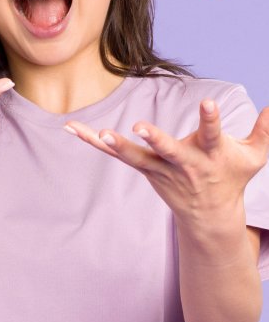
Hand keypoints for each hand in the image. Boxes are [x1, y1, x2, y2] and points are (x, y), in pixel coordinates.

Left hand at [64, 99, 268, 229]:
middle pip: (170, 151)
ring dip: (117, 146)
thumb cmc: (232, 178)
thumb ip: (265, 131)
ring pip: (137, 157)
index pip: (214, 134)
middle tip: (140, 127)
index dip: (211, 120)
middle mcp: (186, 164)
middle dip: (157, 140)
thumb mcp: (255, 157)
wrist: (211, 218)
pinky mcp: (146, 171)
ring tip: (97, 134)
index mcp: (213, 155)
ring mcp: (162, 170)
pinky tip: (73, 128)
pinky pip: (119, 155)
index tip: (208, 103)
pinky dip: (94, 142)